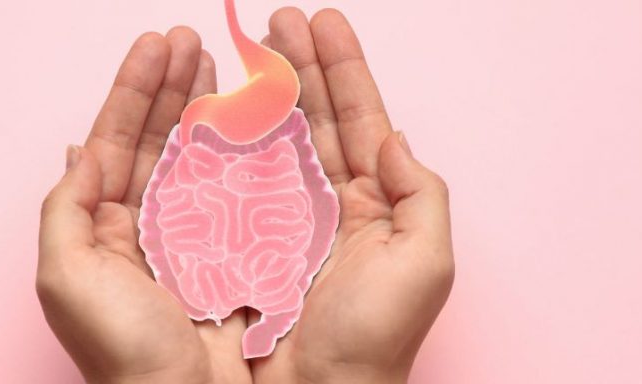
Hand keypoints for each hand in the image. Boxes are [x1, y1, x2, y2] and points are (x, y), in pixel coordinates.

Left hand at [36, 28, 252, 382]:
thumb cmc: (120, 349)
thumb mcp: (65, 274)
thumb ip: (67, 206)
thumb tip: (82, 148)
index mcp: (99, 229)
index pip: (114, 141)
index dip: (133, 91)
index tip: (156, 46)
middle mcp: (142, 227)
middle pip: (156, 138)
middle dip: (171, 87)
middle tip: (190, 39)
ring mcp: (189, 238)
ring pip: (195, 156)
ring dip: (203, 107)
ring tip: (217, 63)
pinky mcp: (230, 254)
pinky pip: (234, 189)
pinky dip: (239, 151)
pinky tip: (247, 119)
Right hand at [248, 8, 453, 383]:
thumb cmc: (376, 340)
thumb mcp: (425, 262)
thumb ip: (423, 192)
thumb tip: (394, 136)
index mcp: (377, 204)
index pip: (360, 118)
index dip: (344, 67)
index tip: (324, 22)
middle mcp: (330, 204)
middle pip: (314, 116)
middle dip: (298, 63)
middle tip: (279, 19)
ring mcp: (283, 219)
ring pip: (272, 137)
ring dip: (261, 88)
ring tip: (247, 45)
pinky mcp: (242, 239)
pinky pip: (233, 177)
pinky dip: (225, 139)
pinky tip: (216, 106)